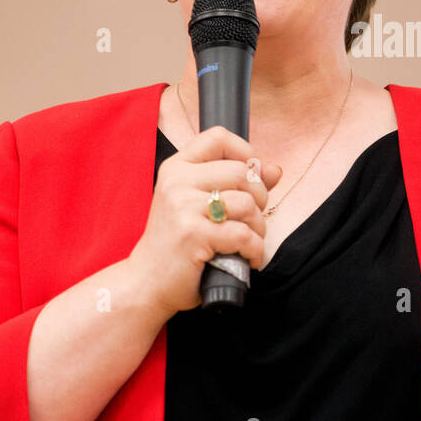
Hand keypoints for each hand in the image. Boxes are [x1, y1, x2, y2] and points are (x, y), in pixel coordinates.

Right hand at [126, 125, 281, 318]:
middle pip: (242, 172)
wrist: (146, 282)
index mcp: (176, 168)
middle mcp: (177, 182)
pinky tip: (249, 258)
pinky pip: (243, 235)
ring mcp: (183, 207)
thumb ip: (235, 183)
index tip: (253, 176)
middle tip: (253, 219)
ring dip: (259, 226)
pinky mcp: (193, 235)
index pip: (218, 137)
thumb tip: (274, 170)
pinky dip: (255, 249)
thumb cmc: (176, 244)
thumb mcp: (198, 205)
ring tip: (250, 240)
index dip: (246, 152)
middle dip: (260, 197)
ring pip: (247, 204)